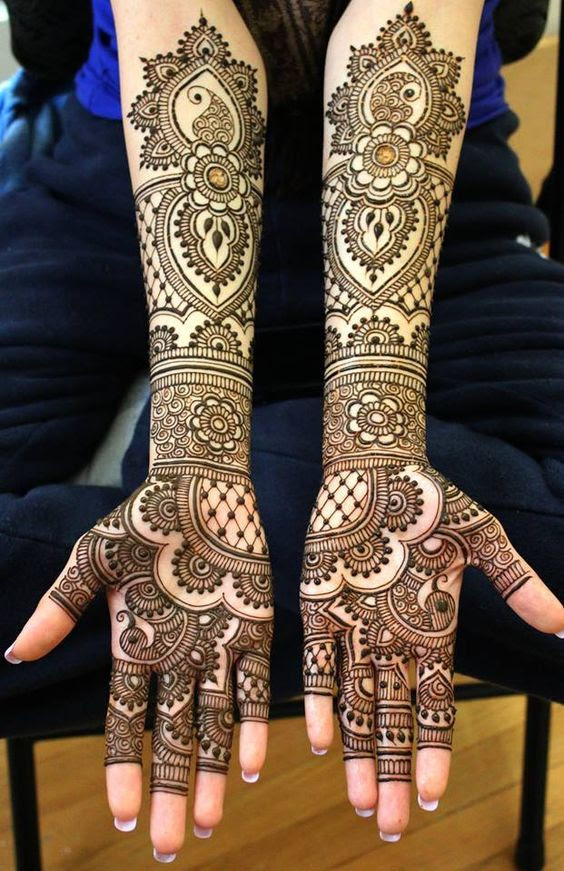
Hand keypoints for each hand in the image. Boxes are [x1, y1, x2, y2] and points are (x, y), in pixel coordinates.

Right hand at [7, 472, 272, 857]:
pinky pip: (253, 684)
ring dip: (213, 773)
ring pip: (214, 723)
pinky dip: (251, 722)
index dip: (124, 769)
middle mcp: (176, 659)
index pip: (126, 722)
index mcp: (135, 647)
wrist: (199, 488)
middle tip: (168, 847)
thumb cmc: (141, 520)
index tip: (120, 816)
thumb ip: (60, 606)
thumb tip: (15, 652)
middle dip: (169, 791)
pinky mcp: (251, 629)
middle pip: (172, 737)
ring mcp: (215, 647)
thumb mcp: (92, 561)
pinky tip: (251, 764)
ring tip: (210, 823)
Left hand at [300, 462, 562, 837]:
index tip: (434, 795)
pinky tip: (318, 741)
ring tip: (360, 804)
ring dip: (357, 754)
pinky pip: (319, 664)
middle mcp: (392, 641)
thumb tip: (563, 623)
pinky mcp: (320, 609)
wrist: (374, 468)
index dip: (433, 751)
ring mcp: (354, 627)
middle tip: (390, 826)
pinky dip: (319, 701)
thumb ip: (517, 582)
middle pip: (392, 720)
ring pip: (355, 704)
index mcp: (432, 630)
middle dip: (393, 772)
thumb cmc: (431, 500)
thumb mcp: (482, 540)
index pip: (435, 705)